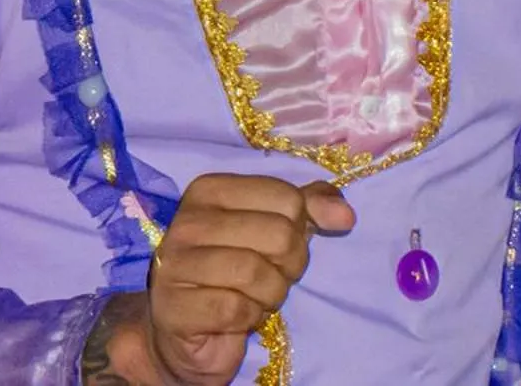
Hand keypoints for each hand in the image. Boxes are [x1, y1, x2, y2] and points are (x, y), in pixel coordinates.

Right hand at [82, 175, 353, 385]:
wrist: (191, 329)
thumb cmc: (237, 268)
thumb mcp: (276, 225)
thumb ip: (312, 207)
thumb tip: (346, 216)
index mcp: (211, 189)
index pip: (288, 199)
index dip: (301, 228)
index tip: (283, 244)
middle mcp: (187, 221)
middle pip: (279, 235)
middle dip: (291, 265)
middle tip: (276, 275)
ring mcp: (174, 264)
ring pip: (257, 273)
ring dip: (272, 293)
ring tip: (259, 296)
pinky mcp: (174, 307)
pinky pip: (235, 309)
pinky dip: (249, 316)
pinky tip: (238, 316)